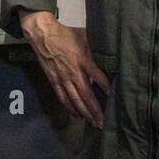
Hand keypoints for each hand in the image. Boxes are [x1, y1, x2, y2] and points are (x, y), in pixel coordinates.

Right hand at [19, 10, 110, 126]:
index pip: (98, 78)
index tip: (114, 99)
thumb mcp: (85, 38)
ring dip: (84, 112)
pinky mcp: (54, 81)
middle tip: (102, 122)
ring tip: (92, 123)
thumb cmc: (66, 35)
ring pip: (74, 99)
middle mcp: (74, 73)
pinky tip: (75, 115)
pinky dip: (69, 108)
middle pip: (86, 95)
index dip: (107, 89)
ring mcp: (63, 78)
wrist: (43, 35)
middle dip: (95, 110)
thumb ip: (96, 50)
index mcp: (83, 60)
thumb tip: (109, 55)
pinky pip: (62, 97)